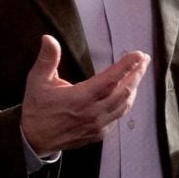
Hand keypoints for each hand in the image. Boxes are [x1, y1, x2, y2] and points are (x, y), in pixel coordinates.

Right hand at [18, 35, 149, 156]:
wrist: (34, 139)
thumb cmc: (37, 107)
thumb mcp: (37, 80)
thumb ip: (47, 59)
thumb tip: (48, 38)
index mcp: (79, 98)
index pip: (110, 79)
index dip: (126, 66)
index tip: (138, 54)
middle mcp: (92, 113)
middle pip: (124, 92)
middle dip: (136, 74)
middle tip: (144, 59)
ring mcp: (97, 126)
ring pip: (124, 106)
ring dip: (134, 88)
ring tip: (138, 73)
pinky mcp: (98, 134)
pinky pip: (117, 117)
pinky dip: (125, 103)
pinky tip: (127, 94)